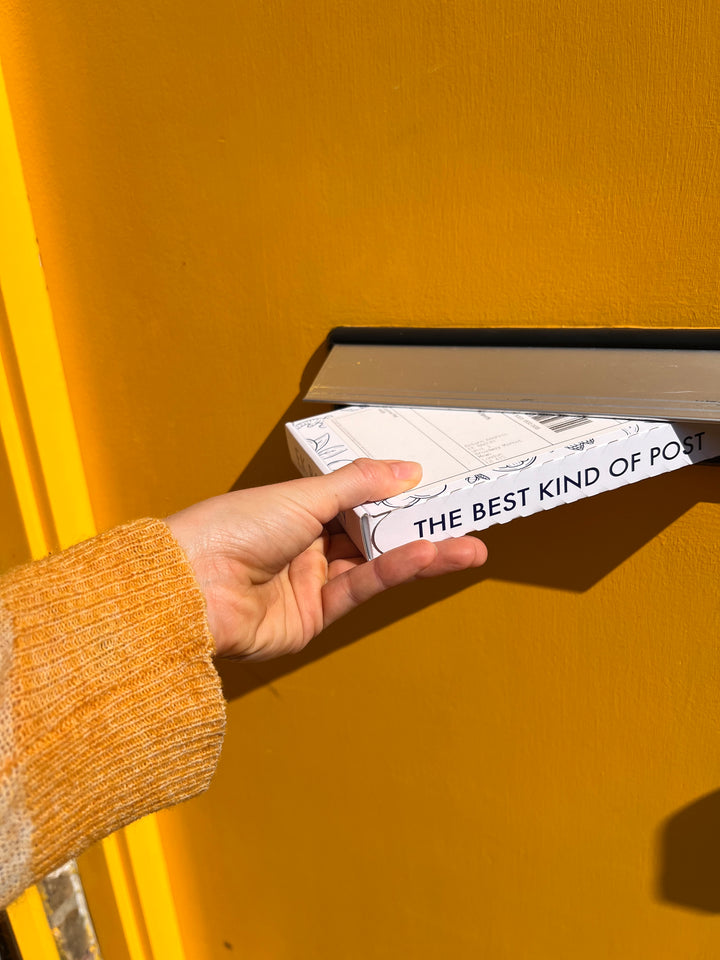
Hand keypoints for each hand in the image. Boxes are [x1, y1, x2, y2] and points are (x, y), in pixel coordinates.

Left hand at [167, 459, 486, 659]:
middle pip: (372, 535)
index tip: (434, 489)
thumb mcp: (305, 494)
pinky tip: (426, 556)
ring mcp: (309, 584)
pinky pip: (361, 589)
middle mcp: (304, 547)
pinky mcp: (313, 618)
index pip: (356, 501)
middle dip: (419, 529)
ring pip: (375, 564)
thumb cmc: (232, 528)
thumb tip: (406, 469)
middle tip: (465, 520)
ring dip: (421, 555)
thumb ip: (360, 484)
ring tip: (467, 545)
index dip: (395, 497)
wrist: (192, 585)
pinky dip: (394, 571)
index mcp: (295, 510)